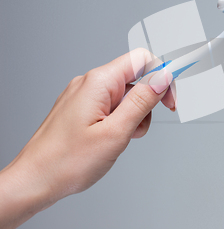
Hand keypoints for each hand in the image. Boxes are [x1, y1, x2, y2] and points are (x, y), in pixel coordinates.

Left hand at [0, 48, 174, 227]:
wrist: (34, 181)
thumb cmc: (66, 161)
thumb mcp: (116, 132)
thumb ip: (142, 101)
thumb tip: (163, 77)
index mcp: (98, 83)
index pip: (141, 60)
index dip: (162, 76)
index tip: (172, 98)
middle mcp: (90, 83)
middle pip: (134, 78)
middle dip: (148, 101)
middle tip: (144, 125)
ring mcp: (84, 96)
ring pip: (125, 95)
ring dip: (134, 115)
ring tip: (122, 138)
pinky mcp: (81, 109)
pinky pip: (111, 106)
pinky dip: (120, 120)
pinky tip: (112, 138)